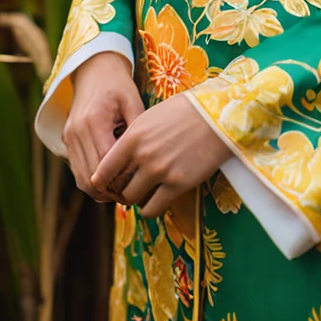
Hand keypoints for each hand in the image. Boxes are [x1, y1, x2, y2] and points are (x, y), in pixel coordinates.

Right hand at [62, 51, 144, 202]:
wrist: (94, 70)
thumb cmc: (118, 85)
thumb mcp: (133, 101)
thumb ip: (138, 130)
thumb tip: (148, 160)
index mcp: (93, 121)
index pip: (105, 163)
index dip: (121, 179)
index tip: (139, 184)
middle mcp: (76, 132)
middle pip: (90, 177)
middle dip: (111, 190)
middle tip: (132, 194)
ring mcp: (68, 138)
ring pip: (81, 179)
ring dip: (100, 189)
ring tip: (122, 190)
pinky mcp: (66, 141)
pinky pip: (77, 170)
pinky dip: (92, 179)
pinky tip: (111, 179)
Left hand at [90, 91, 232, 218]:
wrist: (216, 114)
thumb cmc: (185, 111)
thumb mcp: (150, 117)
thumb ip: (133, 138)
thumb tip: (119, 158)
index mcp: (133, 136)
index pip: (104, 169)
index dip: (103, 180)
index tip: (108, 183)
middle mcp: (143, 156)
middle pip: (117, 187)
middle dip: (120, 190)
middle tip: (128, 188)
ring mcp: (160, 171)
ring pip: (132, 200)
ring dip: (135, 199)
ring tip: (144, 193)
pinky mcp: (178, 184)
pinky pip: (153, 209)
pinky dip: (151, 209)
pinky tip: (157, 200)